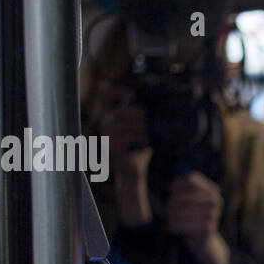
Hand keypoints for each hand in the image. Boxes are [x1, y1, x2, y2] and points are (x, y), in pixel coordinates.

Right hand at [89, 83, 153, 225]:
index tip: (132, 93)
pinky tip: (146, 142)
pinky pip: (125, 136)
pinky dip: (138, 137)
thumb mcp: (142, 129)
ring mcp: (106, 136)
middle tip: (150, 122)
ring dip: (140, 128)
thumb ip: (143, 117)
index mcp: (112, 117)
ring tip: (149, 135)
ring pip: (124, 123)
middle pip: (121, 110)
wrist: (134, 172)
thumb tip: (157, 102)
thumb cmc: (139, 149)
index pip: (106, 96)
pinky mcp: (111, 146)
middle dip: (138, 114)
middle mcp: (105, 124)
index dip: (117, 91)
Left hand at [165, 172, 229, 263]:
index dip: (178, 182)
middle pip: (188, 193)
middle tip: (167, 206)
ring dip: (173, 214)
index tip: (169, 190)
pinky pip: (187, 224)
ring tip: (167, 217)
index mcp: (211, 190)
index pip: (193, 179)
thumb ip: (183, 191)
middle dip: (174, 199)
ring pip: (186, 210)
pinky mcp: (209, 227)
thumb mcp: (190, 201)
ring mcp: (214, 214)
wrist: (203, 239)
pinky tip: (171, 226)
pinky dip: (176, 225)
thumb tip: (170, 188)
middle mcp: (215, 200)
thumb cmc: (192, 216)